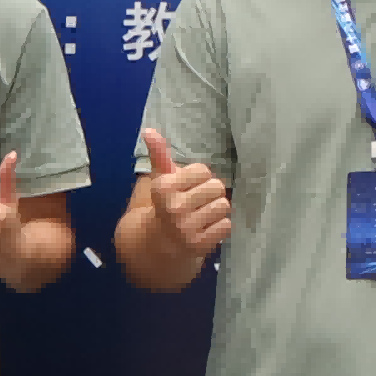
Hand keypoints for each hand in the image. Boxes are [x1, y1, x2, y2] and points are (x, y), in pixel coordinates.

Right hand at [133, 123, 233, 260]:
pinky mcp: (199, 245)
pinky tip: (206, 228)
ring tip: (202, 214)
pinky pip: (226, 226)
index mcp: (163, 188)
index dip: (199, 177)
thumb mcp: (160, 179)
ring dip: (216, 210)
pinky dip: (220, 226)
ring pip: (224, 206)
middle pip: (217, 187)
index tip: (187, 187)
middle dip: (210, 192)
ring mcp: (186, 229)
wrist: (157, 243)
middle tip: (198, 201)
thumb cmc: (165, 204)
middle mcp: (173, 208)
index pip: (203, 170)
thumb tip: (148, 130)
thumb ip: (159, 154)